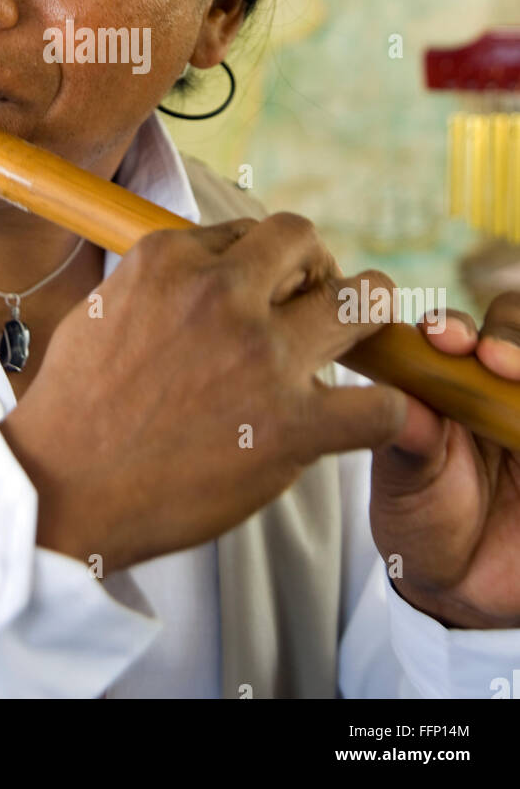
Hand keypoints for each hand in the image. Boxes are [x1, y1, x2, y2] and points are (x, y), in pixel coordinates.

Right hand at [0, 214, 407, 575]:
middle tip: (315, 309)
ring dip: (367, 319)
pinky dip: (381, 414)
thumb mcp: (106, 305)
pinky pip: (380, 406)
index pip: (251, 233)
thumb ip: (166, 280)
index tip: (261, 299)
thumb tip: (211, 268)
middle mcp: (220, 293)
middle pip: (307, 242)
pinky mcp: (290, 426)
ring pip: (365, 301)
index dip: (264, 267)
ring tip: (357, 345)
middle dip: (319, 269)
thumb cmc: (77, 405)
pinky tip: (359, 421)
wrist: (59, 488)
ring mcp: (261, 356)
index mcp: (171, 258)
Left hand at [370, 291, 519, 627]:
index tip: (441, 339)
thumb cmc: (423, 520)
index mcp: (448, 381)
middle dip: (508, 334)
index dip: (453, 326)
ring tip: (510, 373)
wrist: (462, 589)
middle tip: (492, 357)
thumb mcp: (405, 484)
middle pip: (517, 328)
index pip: (457, 332)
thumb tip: (410, 406)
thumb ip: (409, 442)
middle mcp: (499, 387)